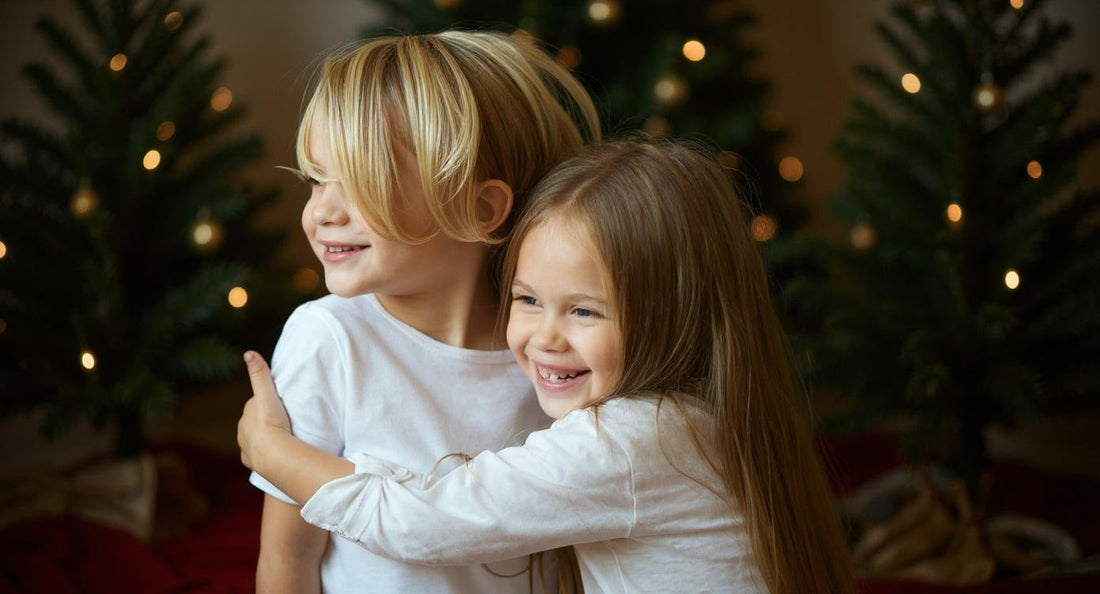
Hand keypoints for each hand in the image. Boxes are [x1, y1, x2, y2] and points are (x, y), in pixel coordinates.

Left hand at [238, 351, 290, 472]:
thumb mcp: (268, 395)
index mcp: (247, 413)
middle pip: (256, 421)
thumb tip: (248, 352)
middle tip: (285, 421)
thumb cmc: (271, 422)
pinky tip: (275, 453)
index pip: (257, 404)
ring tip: (282, 438)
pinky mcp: (253, 462)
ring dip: (266, 437)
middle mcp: (243, 430)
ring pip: (256, 439)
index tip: (281, 405)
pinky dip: (264, 453)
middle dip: (267, 420)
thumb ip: (260, 375)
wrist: (273, 455)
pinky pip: (258, 456)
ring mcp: (247, 447)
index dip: (269, 403)